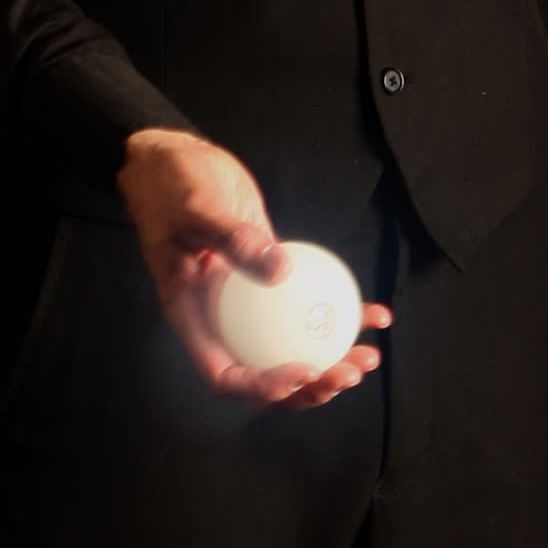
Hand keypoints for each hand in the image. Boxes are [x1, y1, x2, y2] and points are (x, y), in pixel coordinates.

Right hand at [116, 126, 389, 408]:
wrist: (175, 160)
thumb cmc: (169, 186)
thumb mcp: (194, 210)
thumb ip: (232, 240)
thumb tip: (280, 272)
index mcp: (193, 318)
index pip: (226, 375)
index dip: (264, 387)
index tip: (303, 372)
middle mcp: (222, 321)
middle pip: (265, 374)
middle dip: (309, 387)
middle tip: (349, 373)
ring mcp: (250, 304)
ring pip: (291, 348)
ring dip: (332, 360)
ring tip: (368, 355)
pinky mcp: (274, 279)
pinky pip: (308, 306)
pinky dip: (343, 314)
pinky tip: (378, 313)